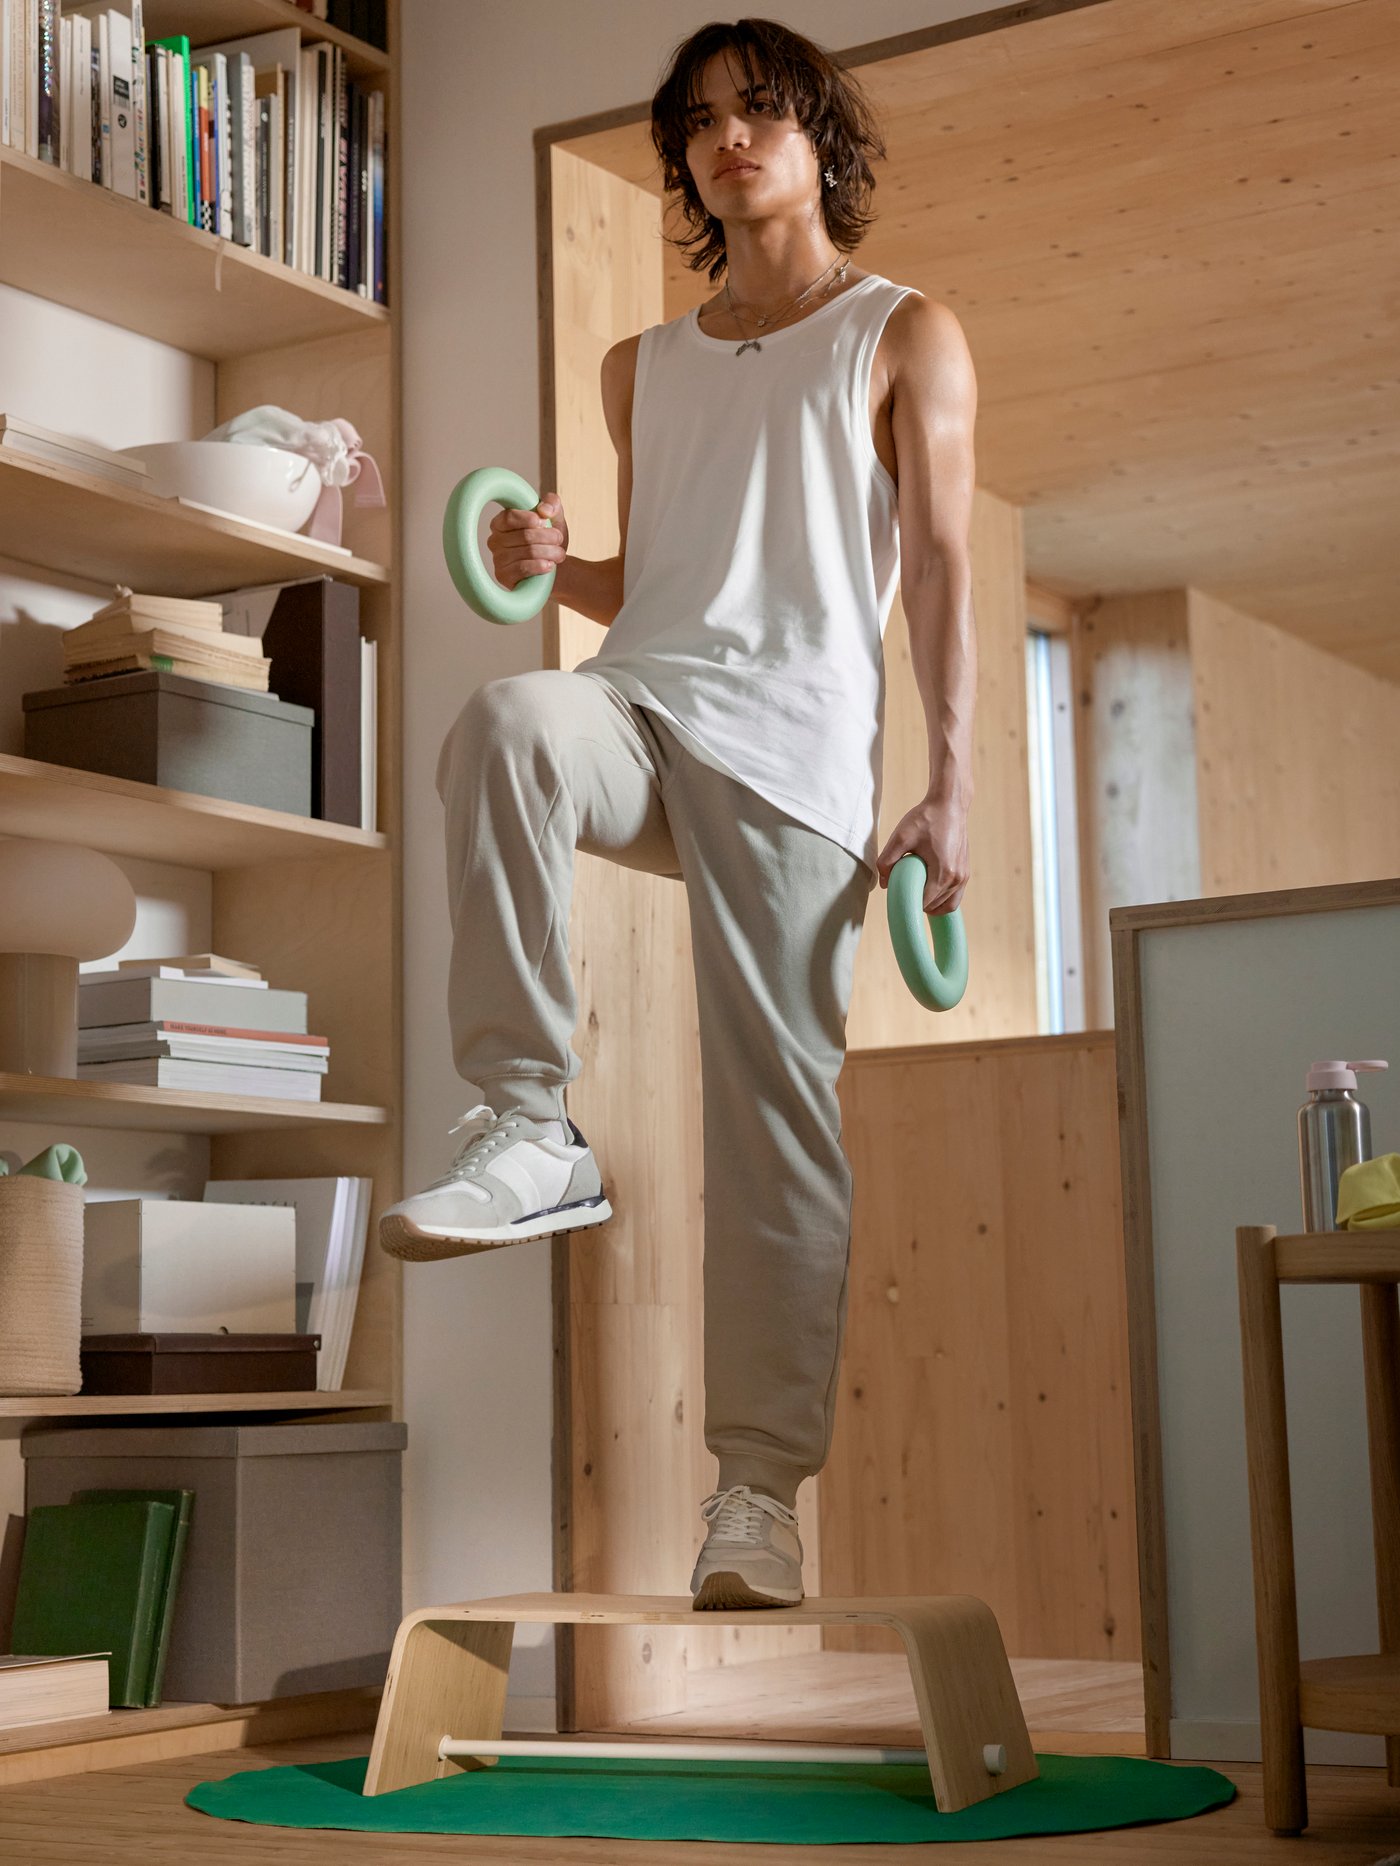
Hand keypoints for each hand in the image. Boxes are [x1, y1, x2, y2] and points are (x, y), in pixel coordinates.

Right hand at [486, 491, 569, 590]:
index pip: (509, 517)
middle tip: (559, 539)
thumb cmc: (548, 539)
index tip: (544, 522)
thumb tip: (544, 510)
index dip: (530, 519)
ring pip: (529, 552)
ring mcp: (498, 560)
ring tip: (559, 553)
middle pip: (525, 535)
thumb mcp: (554, 517)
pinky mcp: (504, 576)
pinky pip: (524, 568)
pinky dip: (542, 565)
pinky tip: (549, 565)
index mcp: (501, 523)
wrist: (552, 565)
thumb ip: (552, 503)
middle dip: (549, 537)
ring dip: (551, 552)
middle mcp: (495, 540)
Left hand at [875, 793, 969, 914]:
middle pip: (935, 907)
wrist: (950, 803)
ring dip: (932, 904)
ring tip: (915, 894)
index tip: (896, 898)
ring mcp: (964, 876)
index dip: (908, 904)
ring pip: (948, 905)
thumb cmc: (926, 818)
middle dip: (918, 903)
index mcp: (943, 874)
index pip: (924, 903)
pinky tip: (928, 890)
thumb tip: (884, 884)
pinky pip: (955, 895)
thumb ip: (886, 861)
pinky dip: (942, 898)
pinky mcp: (966, 871)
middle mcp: (957, 879)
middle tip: (903, 892)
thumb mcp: (900, 837)